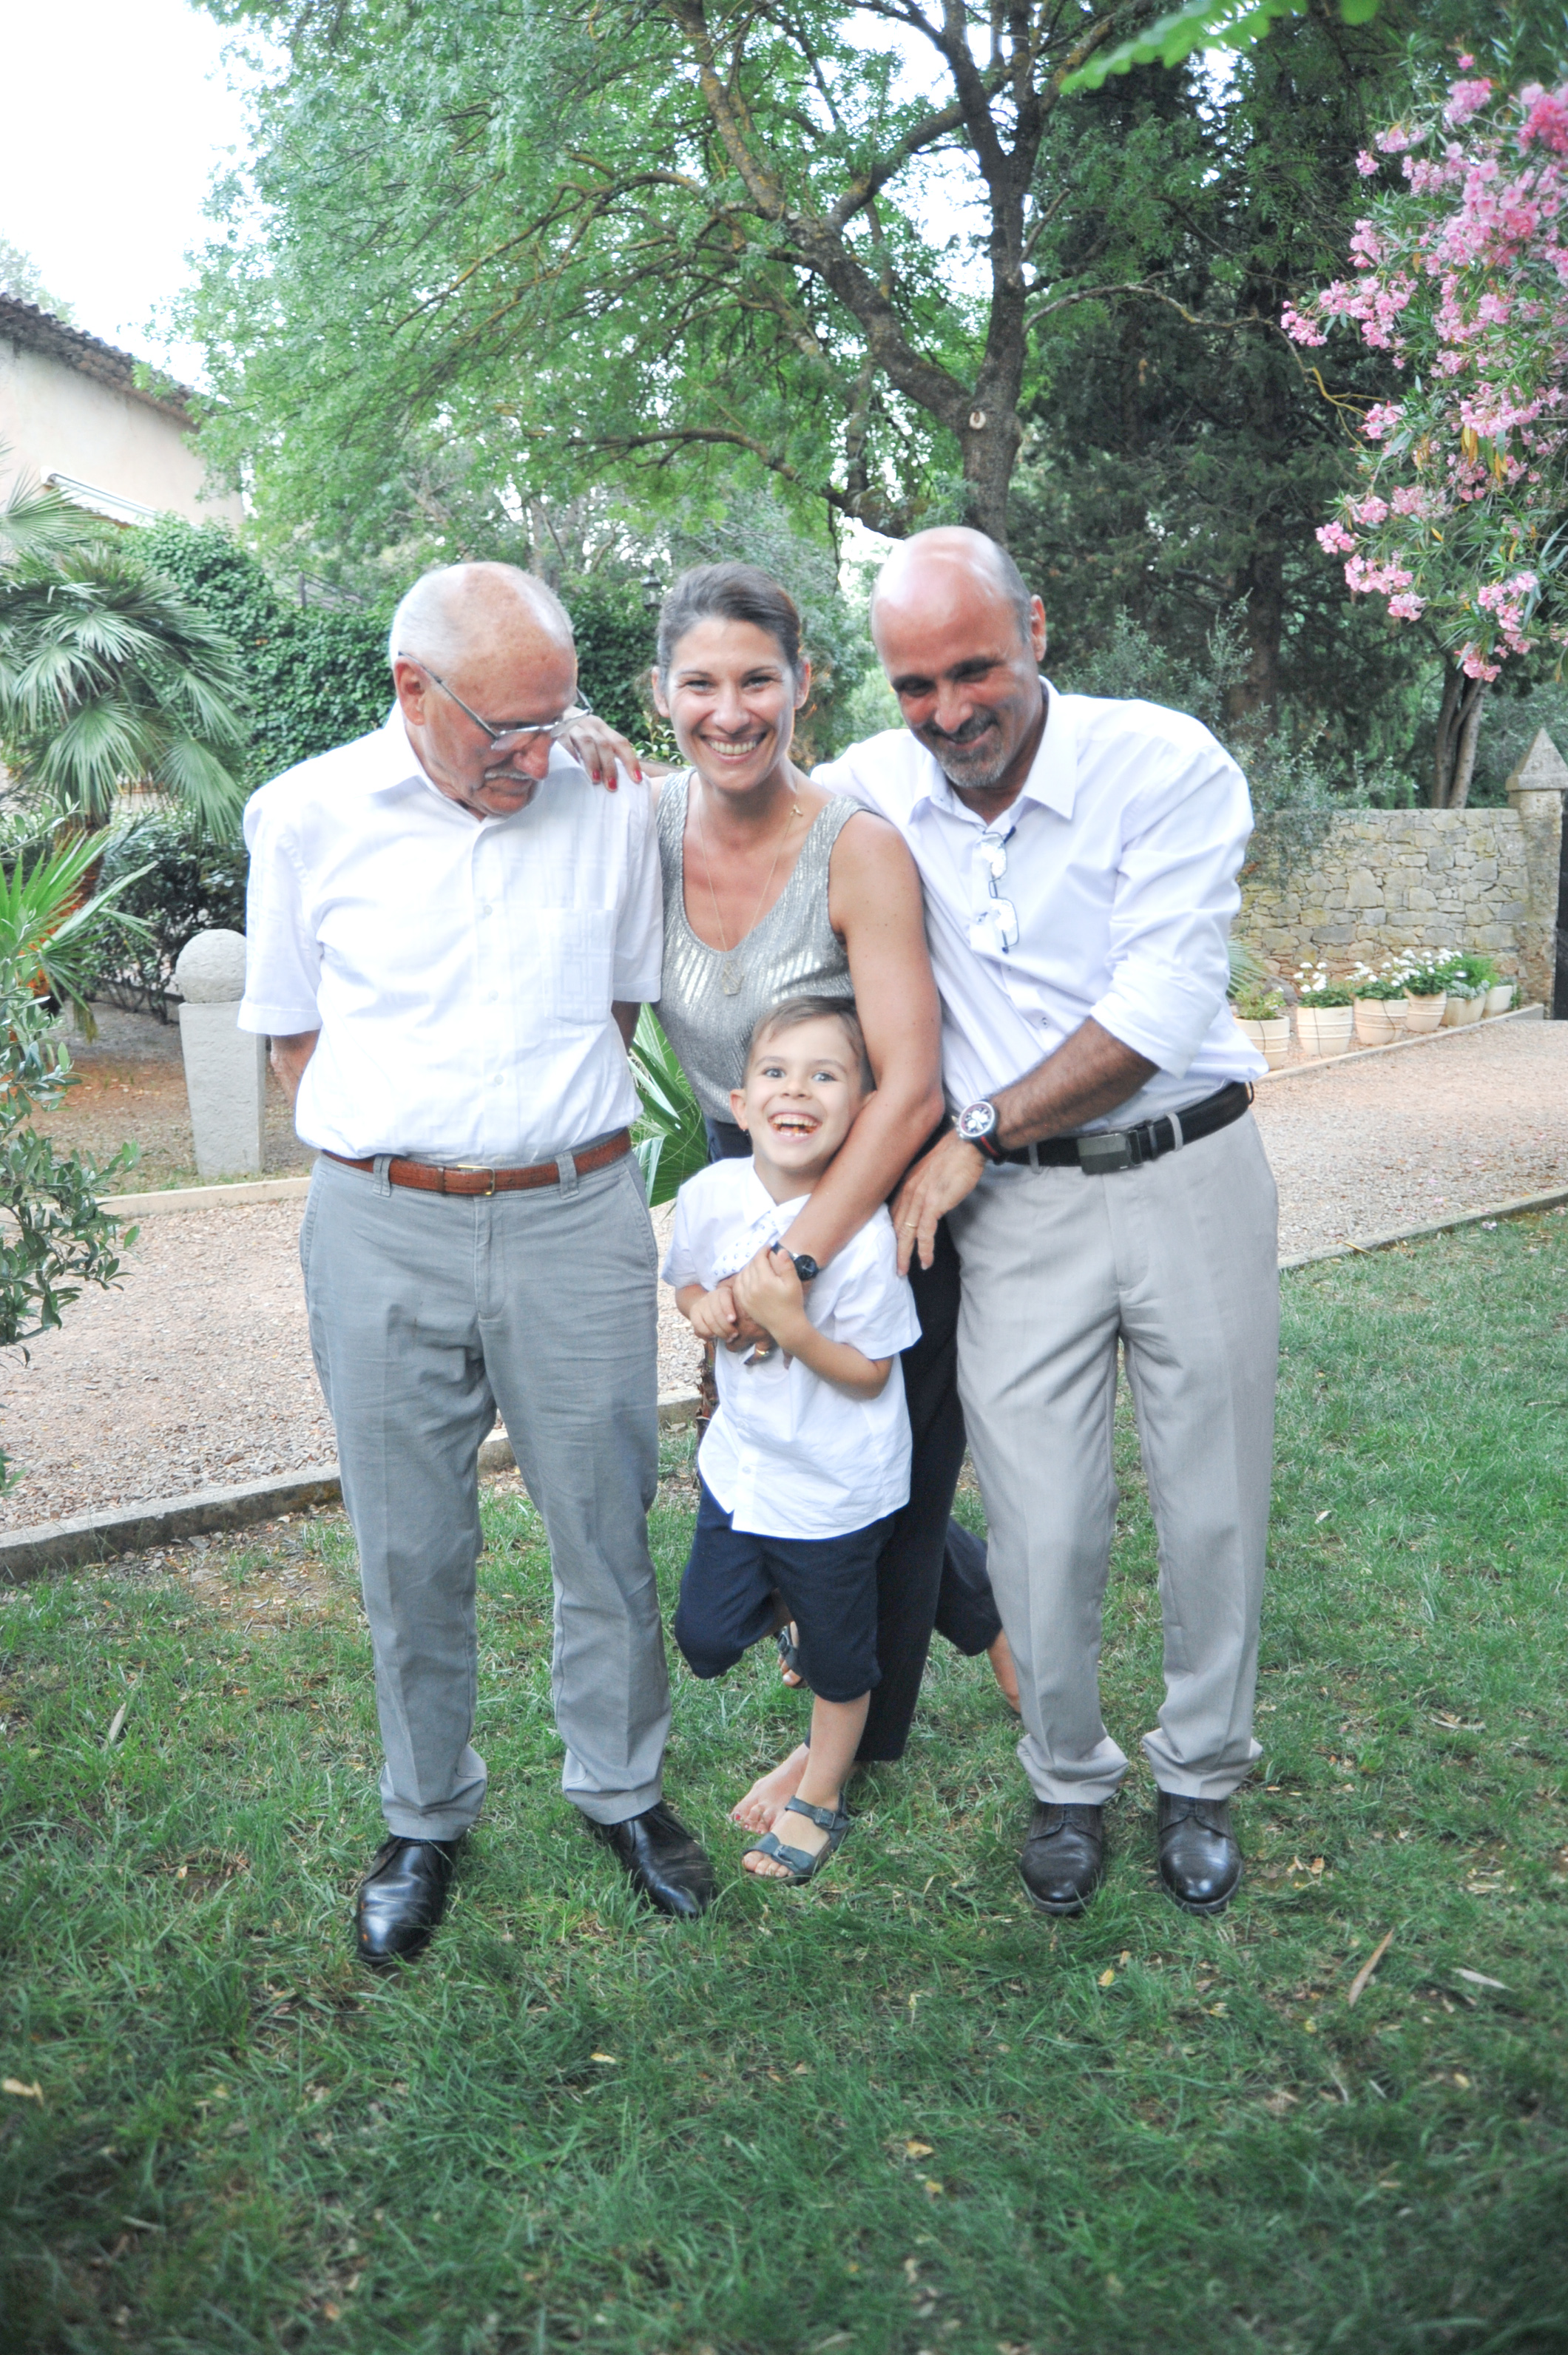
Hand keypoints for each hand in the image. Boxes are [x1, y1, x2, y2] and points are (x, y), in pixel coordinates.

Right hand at [557, 714, 641, 788]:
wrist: (546, 712)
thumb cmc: (573, 734)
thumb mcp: (591, 737)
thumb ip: (603, 751)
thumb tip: (621, 778)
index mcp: (602, 728)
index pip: (621, 742)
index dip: (630, 761)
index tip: (637, 779)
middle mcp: (590, 724)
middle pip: (604, 744)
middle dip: (610, 767)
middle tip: (612, 787)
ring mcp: (573, 725)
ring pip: (588, 742)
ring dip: (593, 762)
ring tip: (595, 780)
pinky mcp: (556, 728)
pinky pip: (565, 740)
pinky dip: (571, 753)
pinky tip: (575, 766)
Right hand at [686, 1282, 739, 1343]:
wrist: (709, 1306)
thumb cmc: (730, 1310)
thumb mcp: (737, 1306)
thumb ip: (741, 1311)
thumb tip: (748, 1318)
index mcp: (724, 1292)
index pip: (724, 1298)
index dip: (727, 1309)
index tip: (733, 1320)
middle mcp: (711, 1296)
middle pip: (716, 1313)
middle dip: (726, 1327)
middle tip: (734, 1335)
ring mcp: (701, 1303)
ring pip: (709, 1320)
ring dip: (719, 1332)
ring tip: (728, 1338)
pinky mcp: (694, 1312)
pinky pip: (698, 1325)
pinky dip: (707, 1333)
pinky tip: (714, 1337)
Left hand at [732, 1245, 807, 1349]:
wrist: (786, 1325)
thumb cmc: (792, 1303)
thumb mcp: (794, 1283)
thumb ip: (787, 1265)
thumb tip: (780, 1250)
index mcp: (766, 1281)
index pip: (759, 1258)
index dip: (764, 1250)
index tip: (769, 1247)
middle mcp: (753, 1287)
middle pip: (751, 1264)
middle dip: (758, 1257)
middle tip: (765, 1255)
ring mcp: (746, 1296)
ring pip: (743, 1273)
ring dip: (750, 1266)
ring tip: (759, 1264)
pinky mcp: (744, 1302)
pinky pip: (738, 1284)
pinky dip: (742, 1277)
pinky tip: (749, 1275)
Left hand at [890, 1131, 985, 1273]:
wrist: (966, 1145)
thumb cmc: (954, 1156)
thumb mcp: (931, 1171)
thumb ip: (924, 1186)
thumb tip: (928, 1202)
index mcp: (907, 1184)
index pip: (894, 1213)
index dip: (892, 1232)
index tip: (892, 1246)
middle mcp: (908, 1191)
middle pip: (896, 1226)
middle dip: (894, 1248)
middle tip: (894, 1266)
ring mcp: (919, 1198)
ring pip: (906, 1233)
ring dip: (904, 1255)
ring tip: (903, 1271)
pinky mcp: (933, 1204)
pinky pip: (925, 1233)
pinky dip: (924, 1250)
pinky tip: (925, 1261)